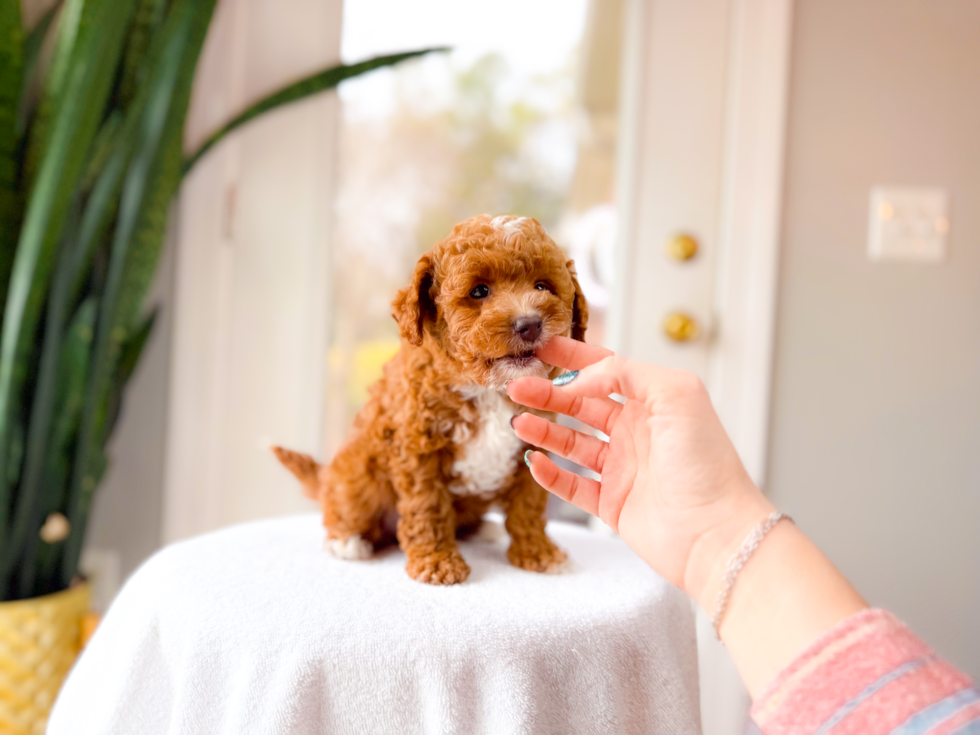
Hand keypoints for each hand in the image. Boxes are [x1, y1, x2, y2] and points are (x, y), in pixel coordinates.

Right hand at [507, 336, 774, 605]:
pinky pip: (572, 484)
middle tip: (516, 387)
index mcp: (652, 404)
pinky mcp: (613, 503)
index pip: (606, 370)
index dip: (573, 358)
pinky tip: (535, 461)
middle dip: (547, 394)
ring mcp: (623, 469)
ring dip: (544, 430)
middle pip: (581, 405)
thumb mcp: (676, 394)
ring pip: (572, 442)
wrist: (714, 533)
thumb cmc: (706, 463)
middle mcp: (637, 433)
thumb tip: (582, 379)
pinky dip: (550, 474)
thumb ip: (627, 373)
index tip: (540, 348)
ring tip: (519, 422)